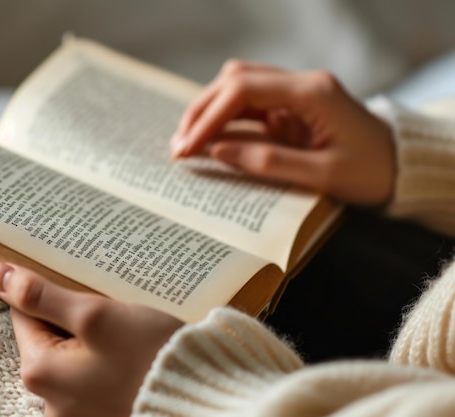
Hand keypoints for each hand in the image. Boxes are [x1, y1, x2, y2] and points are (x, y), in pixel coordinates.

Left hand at [0, 261, 182, 416]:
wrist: (199, 398)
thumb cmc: (149, 355)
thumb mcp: (94, 314)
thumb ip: (42, 295)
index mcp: (39, 372)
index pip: (25, 315)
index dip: (52, 295)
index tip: (81, 290)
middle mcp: (49, 402)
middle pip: (49, 338)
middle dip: (75, 320)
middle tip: (111, 313)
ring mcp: (76, 414)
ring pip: (72, 357)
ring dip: (93, 341)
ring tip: (125, 335)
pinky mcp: (99, 415)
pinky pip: (91, 377)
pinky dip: (106, 362)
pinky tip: (130, 356)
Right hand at [171, 61, 395, 205]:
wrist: (401, 167)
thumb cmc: (371, 171)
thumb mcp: (323, 175)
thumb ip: (269, 162)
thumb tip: (218, 153)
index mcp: (312, 92)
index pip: (244, 90)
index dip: (209, 116)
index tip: (187, 147)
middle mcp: (299, 84)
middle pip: (234, 80)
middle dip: (201, 111)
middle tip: (178, 146)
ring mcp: (293, 95)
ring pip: (237, 89)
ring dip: (208, 113)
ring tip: (186, 145)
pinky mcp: (289, 110)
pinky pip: (248, 107)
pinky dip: (224, 122)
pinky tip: (208, 143)